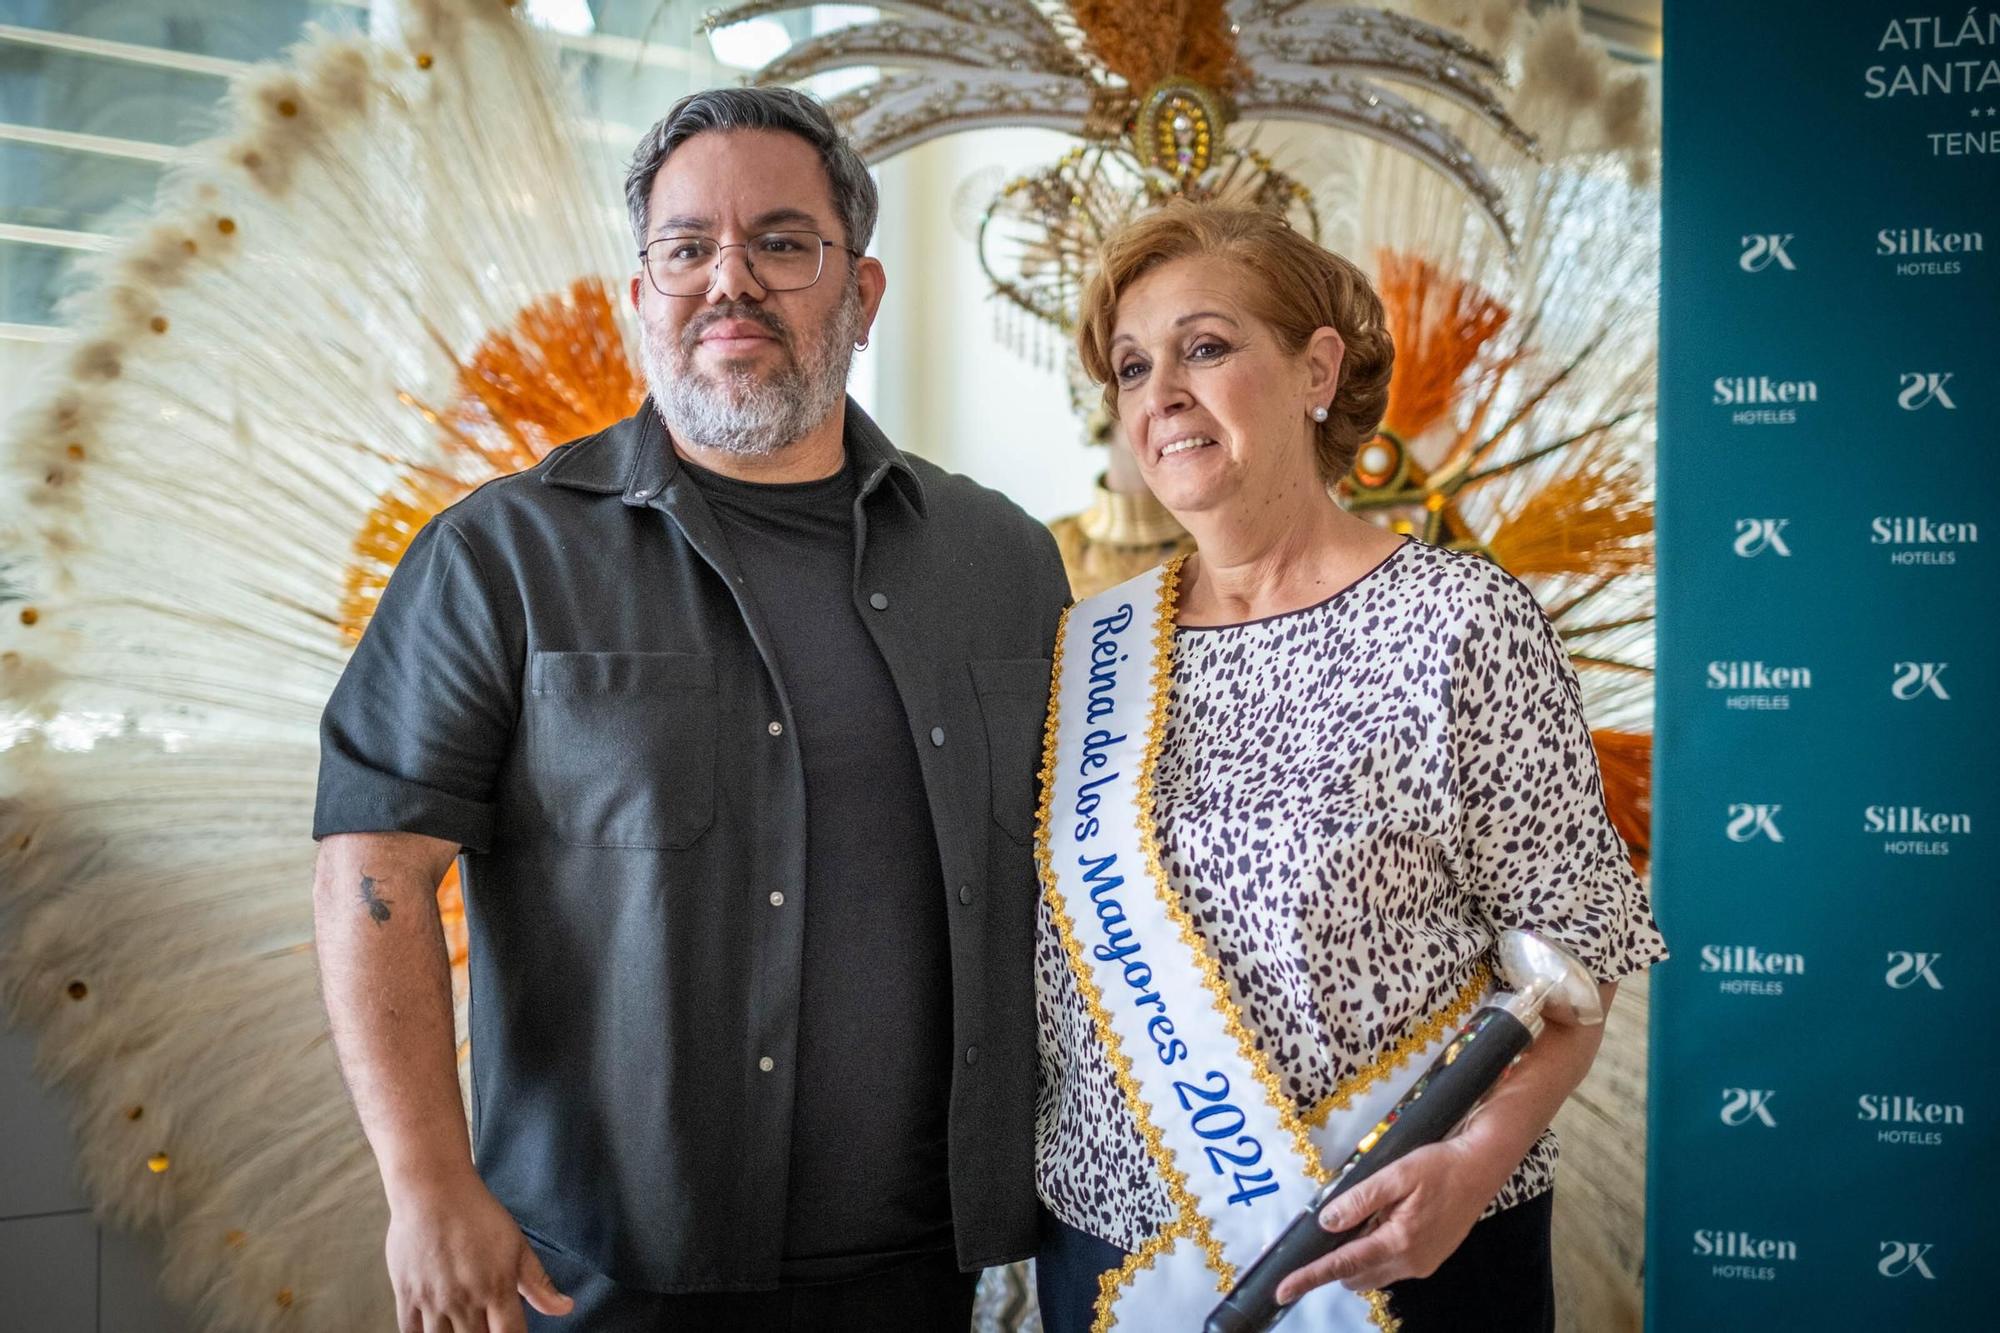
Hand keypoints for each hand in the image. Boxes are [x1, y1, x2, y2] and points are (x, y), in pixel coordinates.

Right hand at [385, 1171, 573, 1332]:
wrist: (433, 1191)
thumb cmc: (478, 1215)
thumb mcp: (517, 1246)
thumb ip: (539, 1283)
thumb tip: (566, 1309)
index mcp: (497, 1289)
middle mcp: (465, 1300)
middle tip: (484, 1330)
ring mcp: (433, 1300)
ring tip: (461, 1331)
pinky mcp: (406, 1295)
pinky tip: (435, 1332)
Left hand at [1272, 1137, 1507, 1303]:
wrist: (1482, 1167)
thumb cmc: (1439, 1166)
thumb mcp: (1394, 1175)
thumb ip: (1359, 1200)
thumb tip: (1327, 1223)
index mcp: (1398, 1242)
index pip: (1343, 1265)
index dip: (1310, 1277)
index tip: (1283, 1291)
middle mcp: (1410, 1263)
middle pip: (1356, 1275)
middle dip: (1337, 1261)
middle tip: (1334, 1226)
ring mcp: (1422, 1265)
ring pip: (1373, 1273)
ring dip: (1358, 1256)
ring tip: (1366, 1216)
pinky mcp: (1430, 1260)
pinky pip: (1391, 1265)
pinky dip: (1376, 1251)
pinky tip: (1384, 1220)